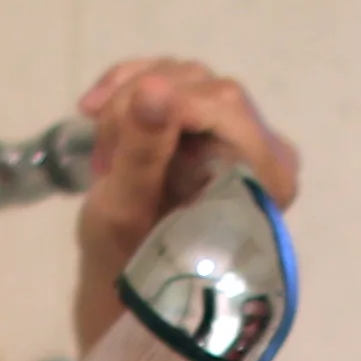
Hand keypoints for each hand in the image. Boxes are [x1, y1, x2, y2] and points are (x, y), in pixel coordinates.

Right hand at [73, 58, 300, 350]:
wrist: (129, 283)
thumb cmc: (132, 266)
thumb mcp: (128, 214)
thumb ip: (144, 150)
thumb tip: (154, 88)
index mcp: (264, 177)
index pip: (223, 106)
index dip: (162, 102)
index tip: (104, 124)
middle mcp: (266, 151)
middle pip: (205, 88)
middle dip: (138, 107)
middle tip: (100, 154)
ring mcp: (241, 134)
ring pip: (185, 77)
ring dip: (127, 103)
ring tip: (101, 156)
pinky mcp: (213, 124)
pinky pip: (174, 80)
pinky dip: (128, 89)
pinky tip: (93, 111)